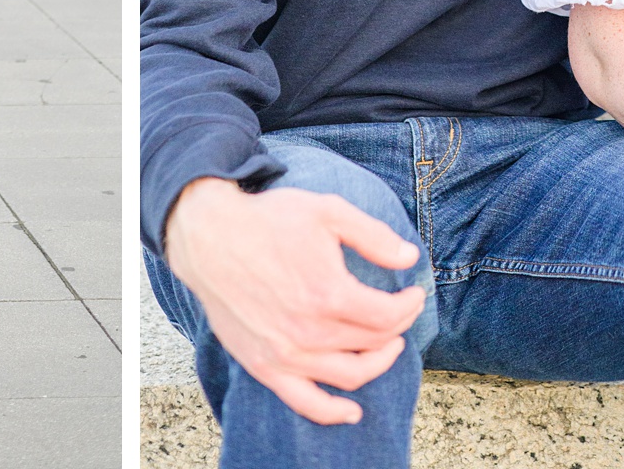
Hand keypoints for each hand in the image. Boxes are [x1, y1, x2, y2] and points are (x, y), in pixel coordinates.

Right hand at [163, 176, 425, 425]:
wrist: (209, 237)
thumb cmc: (268, 220)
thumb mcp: (328, 211)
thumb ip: (373, 236)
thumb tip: (410, 257)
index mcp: (330, 293)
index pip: (388, 316)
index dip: (409, 306)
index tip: (414, 294)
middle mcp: (310, 331)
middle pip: (374, 343)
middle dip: (397, 328)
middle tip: (401, 313)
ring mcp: (287, 354)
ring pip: (350, 375)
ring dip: (378, 362)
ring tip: (387, 346)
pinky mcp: (265, 366)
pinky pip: (307, 403)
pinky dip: (333, 412)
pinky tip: (352, 411)